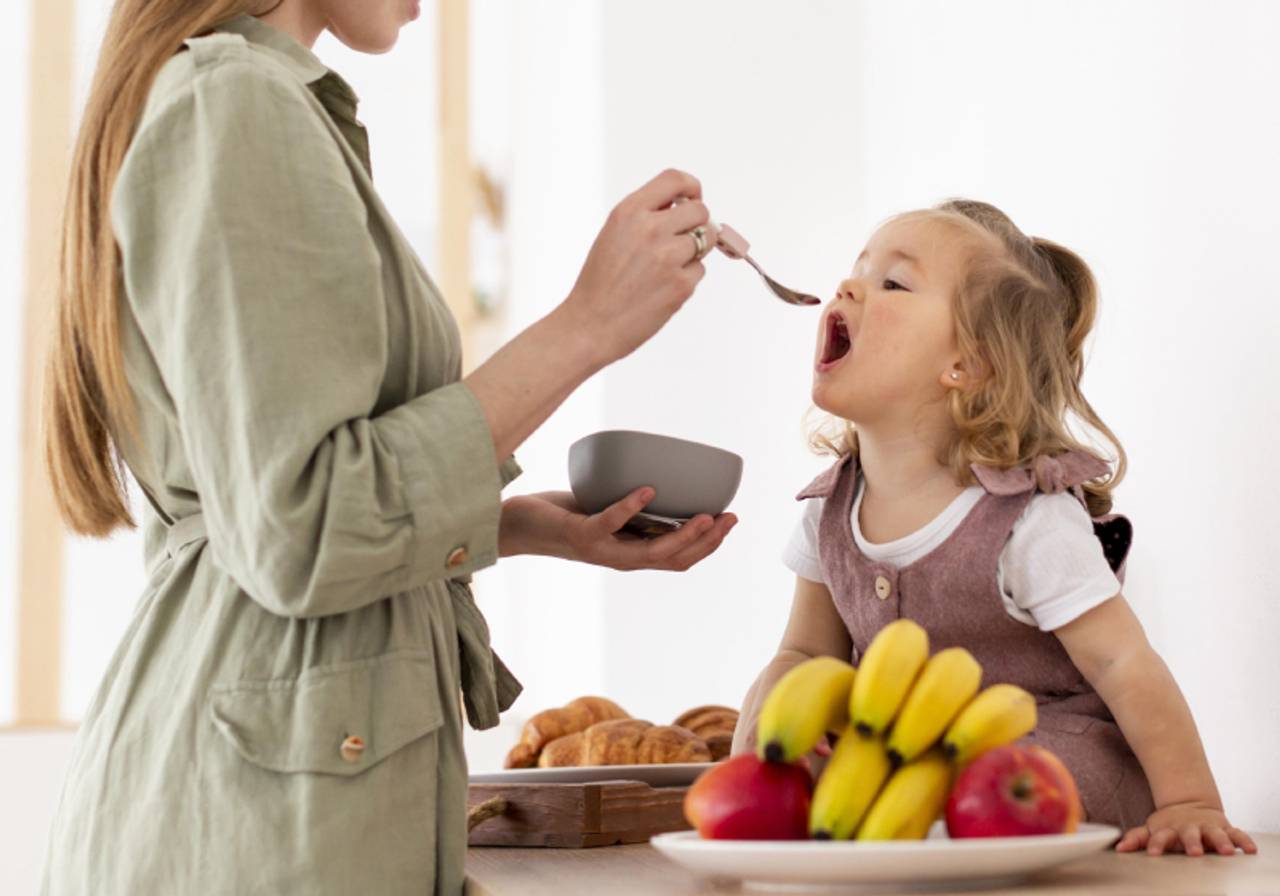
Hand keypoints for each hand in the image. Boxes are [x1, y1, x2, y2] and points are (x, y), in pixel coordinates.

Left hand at [499, 487, 736, 571]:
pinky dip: (631, 506)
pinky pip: (611, 522)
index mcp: (632, 554)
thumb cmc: (563, 515)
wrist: (517, 526)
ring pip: (652, 552)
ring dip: (683, 535)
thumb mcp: (606, 510)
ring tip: (703, 515)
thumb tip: (661, 476)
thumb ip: (632, 505)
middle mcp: (621, 559)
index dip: (709, 545)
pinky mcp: (582, 536)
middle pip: (675, 560)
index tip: (730, 520)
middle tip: (728, 518)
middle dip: (707, 542)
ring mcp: (602, 550)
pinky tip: (647, 490)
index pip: (680, 559)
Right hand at [561, 169, 714, 365]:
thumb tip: (685, 207)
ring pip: (706, 240)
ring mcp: (668, 257)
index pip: (675, 180)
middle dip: (698, 224)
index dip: (691, 187)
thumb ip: (646, 216)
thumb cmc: (600, 283)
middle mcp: (650, 229)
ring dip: (694, 252)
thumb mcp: (614, 234)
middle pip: (700, 211)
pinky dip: (686, 278)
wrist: (589, 325)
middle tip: (682, 241)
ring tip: (666, 267)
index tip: (693, 198)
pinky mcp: (681, 284)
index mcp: (630, 212)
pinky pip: (700, 270)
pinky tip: (661, 288)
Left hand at [1115, 802, 1257, 855]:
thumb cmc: (1169, 825)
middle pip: (1190, 835)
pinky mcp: (1225, 829)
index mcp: (1170, 830)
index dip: (1156, 844)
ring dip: (1221, 842)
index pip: (1161, 837)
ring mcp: (1208, 828)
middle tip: (1194, 852)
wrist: (1191, 806)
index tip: (1153, 852)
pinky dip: (1244, 840)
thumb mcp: (1152, 829)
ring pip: (1215, 834)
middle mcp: (1190, 829)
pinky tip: (1250, 849)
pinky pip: (1237, 834)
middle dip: (1192, 843)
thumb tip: (1119, 848)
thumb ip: (1138, 838)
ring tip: (1226, 851)